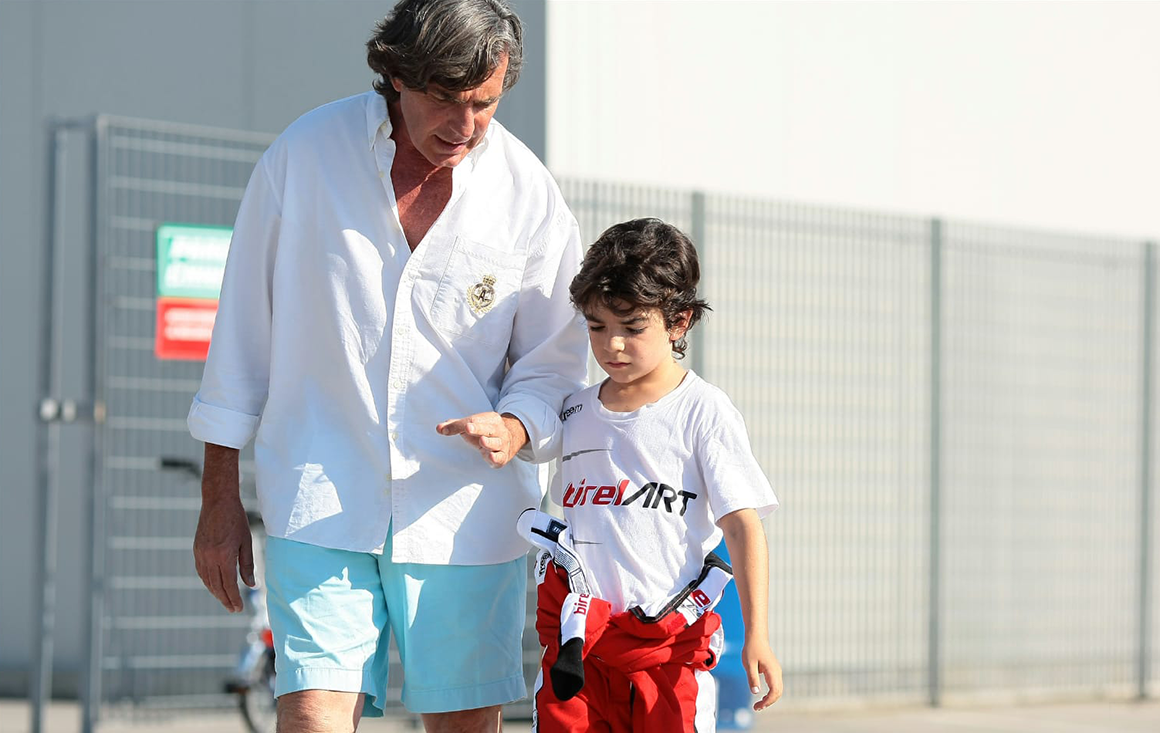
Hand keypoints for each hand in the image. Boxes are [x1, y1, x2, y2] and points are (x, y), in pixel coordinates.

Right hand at [193, 495, 254, 612]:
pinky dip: (208, 581)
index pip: (228, 585)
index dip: (234, 599)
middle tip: (233, 609)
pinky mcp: (196, 550)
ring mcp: (200, 554)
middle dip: (225, 599)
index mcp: (224, 556)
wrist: (218, 502)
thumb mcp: (246, 542)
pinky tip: (215, 585)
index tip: (238, 608)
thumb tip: (251, 585)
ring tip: (226, 600)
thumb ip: (247, 565)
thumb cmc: (236, 520)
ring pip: (207, 580)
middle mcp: (209, 558)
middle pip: (216, 586)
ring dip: (216, 592)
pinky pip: (201, 571)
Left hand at [436, 411, 527, 467]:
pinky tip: (490, 457)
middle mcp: (499, 430)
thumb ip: (455, 426)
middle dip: (478, 429)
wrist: (510, 439)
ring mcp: (502, 444)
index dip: (460, 425)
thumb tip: (439, 428)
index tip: (446, 429)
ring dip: (489, 443)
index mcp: (490, 419)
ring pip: (497, 443)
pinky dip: (496, 458)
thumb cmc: (485, 432)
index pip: (474, 420)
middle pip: (488, 429)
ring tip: (482, 441)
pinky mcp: (503, 457)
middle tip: (468, 428)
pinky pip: (500, 457)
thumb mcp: (471, 426)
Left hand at [742, 640, 782, 710]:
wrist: (756, 636)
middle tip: (756, 708)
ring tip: (758, 705)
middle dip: (769, 702)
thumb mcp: (749, 664)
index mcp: (772, 671)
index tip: (757, 706)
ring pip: (778, 690)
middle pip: (778, 693)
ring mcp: (776, 671)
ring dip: (770, 698)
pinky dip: (770, 693)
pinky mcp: (773, 670)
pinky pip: (775, 685)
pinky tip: (762, 696)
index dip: (767, 701)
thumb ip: (752, 678)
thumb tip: (756, 692)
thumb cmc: (751, 649)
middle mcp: (777, 672)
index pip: (775, 692)